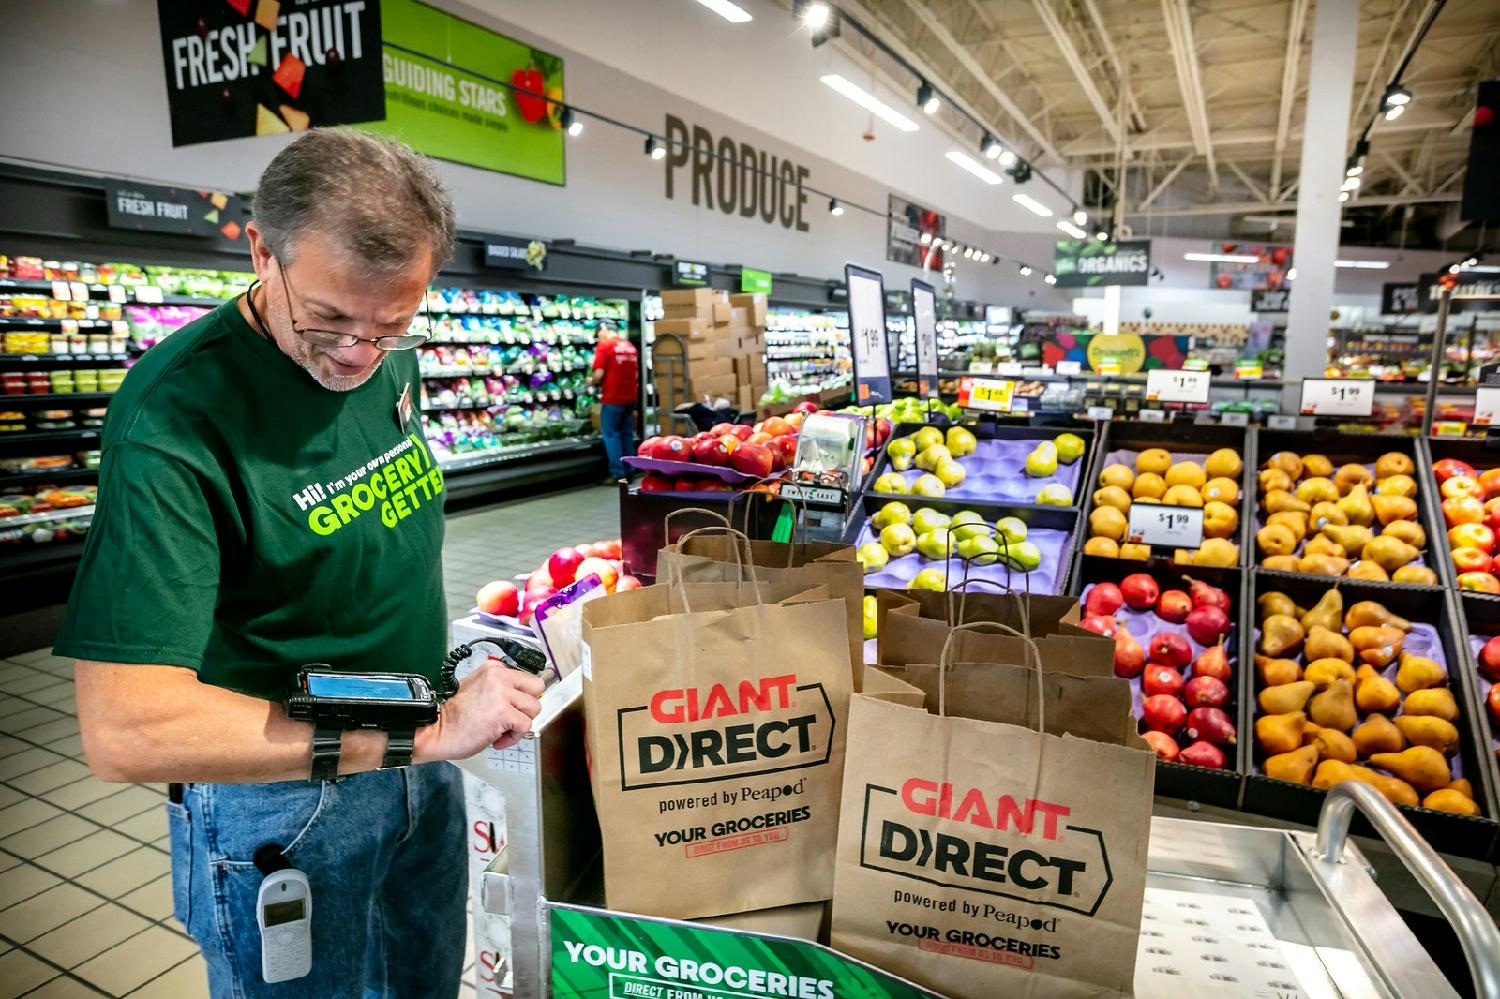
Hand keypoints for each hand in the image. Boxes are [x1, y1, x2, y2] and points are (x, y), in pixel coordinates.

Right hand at [413, 659, 545, 763]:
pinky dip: (514, 737)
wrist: (436, 730)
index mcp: (493, 669)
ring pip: (534, 708)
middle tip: (511, 717)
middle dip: (527, 706)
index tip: (514, 708)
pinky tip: (497, 739)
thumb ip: (500, 688)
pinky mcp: (503, 712)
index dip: (522, 697)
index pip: (527, 677)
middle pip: (537, 688)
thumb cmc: (454, 717)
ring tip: (501, 729)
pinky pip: (525, 726)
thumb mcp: (479, 690)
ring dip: (520, 724)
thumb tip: (523, 697)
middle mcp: (499, 677)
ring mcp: (502, 693)